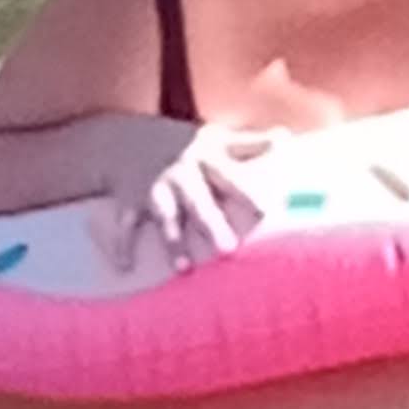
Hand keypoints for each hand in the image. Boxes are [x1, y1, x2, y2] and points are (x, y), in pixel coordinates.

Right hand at [91, 127, 273, 277]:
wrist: (122, 137)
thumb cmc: (182, 145)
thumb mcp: (215, 137)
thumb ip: (250, 142)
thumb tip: (286, 137)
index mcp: (207, 157)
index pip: (231, 176)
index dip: (247, 192)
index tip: (266, 211)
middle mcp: (182, 174)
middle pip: (199, 201)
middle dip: (212, 224)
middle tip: (229, 251)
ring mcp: (155, 188)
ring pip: (165, 217)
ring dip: (173, 242)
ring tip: (184, 270)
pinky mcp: (129, 201)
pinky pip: (126, 226)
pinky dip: (122, 246)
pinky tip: (125, 267)